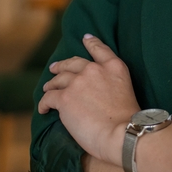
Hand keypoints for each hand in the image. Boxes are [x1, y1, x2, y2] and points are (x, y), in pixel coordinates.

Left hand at [39, 34, 139, 165]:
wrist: (121, 133)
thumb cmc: (128, 120)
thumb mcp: (125, 90)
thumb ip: (110, 83)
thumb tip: (94, 91)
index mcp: (114, 67)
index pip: (100, 49)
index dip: (91, 42)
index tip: (85, 38)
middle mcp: (95, 70)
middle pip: (73, 63)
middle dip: (62, 65)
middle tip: (54, 69)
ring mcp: (78, 82)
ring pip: (58, 80)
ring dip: (51, 84)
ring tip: (48, 89)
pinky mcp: (64, 98)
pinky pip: (48, 98)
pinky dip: (44, 104)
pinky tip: (43, 109)